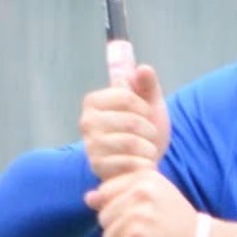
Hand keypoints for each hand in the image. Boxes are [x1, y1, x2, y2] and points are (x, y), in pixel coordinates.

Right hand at [80, 64, 170, 180]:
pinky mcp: (98, 167)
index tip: (144, 114)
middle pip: (131, 120)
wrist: (144, 162)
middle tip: (147, 135)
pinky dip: (144, 163)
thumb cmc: (144, 128)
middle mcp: (86, 122)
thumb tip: (144, 69)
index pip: (126, 96)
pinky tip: (141, 163)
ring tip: (145, 149)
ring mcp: (91, 146)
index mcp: (94, 101)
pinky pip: (131, 162)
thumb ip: (147, 84)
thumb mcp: (150, 102)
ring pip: (131, 142)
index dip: (144, 107)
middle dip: (149, 129)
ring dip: (148, 147)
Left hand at [85, 169, 195, 236]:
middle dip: (119, 231)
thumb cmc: (174, 221)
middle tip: (146, 233)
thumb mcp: (152, 197)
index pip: (105, 192)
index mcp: (144, 177)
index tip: (142, 216)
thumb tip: (88, 198)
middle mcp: (141, 191)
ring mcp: (139, 213)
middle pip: (104, 216)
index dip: (117, 210)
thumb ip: (120, 194)